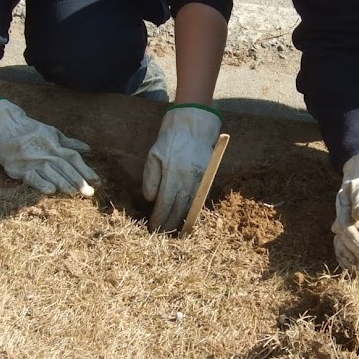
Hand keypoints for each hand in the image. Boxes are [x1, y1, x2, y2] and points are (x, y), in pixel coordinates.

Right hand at [0, 98, 97, 195]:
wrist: (4, 127)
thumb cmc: (30, 131)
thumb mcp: (51, 132)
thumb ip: (70, 143)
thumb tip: (88, 149)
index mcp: (55, 145)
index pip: (74, 158)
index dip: (86, 170)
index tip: (97, 181)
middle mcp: (46, 153)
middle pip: (65, 167)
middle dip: (78, 180)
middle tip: (89, 193)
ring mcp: (32, 161)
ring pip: (51, 173)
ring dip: (63, 183)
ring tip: (74, 193)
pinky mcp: (19, 168)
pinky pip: (32, 177)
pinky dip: (41, 184)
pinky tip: (50, 191)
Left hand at [142, 104, 222, 231]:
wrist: (194, 124)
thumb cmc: (171, 139)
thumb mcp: (154, 154)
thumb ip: (151, 178)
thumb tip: (151, 199)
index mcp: (173, 172)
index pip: (165, 202)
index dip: (159, 218)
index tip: (153, 227)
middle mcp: (188, 178)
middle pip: (179, 208)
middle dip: (170, 223)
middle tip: (161, 234)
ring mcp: (200, 178)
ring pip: (191, 206)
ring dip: (182, 220)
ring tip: (174, 231)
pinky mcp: (208, 177)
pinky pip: (200, 198)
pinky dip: (193, 210)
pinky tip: (187, 218)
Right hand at [331, 151, 358, 269]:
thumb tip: (356, 216)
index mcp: (345, 202)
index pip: (346, 227)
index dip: (355, 243)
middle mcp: (342, 211)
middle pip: (340, 237)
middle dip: (350, 253)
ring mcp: (345, 215)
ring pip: (339, 239)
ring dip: (346, 255)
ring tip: (356, 268)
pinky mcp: (351, 219)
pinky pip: (344, 238)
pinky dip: (346, 251)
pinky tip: (351, 262)